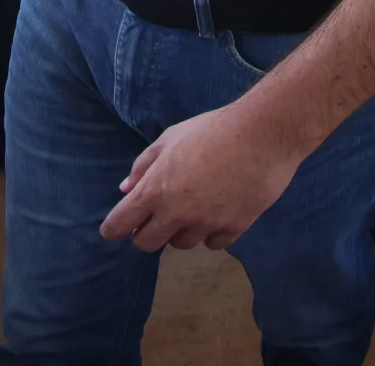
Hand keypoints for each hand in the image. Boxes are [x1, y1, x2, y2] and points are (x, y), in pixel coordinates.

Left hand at [102, 102, 301, 250]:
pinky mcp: (233, 229)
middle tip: (157, 216)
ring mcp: (205, 224)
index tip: (114, 230)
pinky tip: (219, 209)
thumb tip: (125, 189)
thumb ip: (144, 165)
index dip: (113, 229)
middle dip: (147, 232)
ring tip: (196, 203)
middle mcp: (176, 213)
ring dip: (182, 230)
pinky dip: (212, 232)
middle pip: (146, 244)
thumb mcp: (170, 138)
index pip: (120, 224)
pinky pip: (213, 244)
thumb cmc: (212, 130)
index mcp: (155, 189)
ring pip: (181, 244)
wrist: (262, 134)